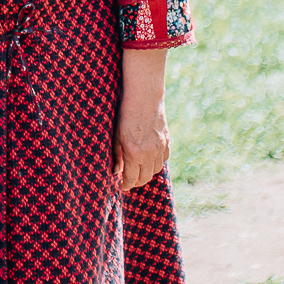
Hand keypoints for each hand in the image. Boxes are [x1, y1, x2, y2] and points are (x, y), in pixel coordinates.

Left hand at [114, 47, 170, 191]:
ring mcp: (160, 148)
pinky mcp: (167, 141)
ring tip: (138, 171)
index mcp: (134, 153)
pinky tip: (149, 161)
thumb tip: (116, 171)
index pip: (132, 178)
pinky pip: (163, 159)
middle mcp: (149, 154)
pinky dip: (156, 163)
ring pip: (155, 170)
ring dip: (147, 173)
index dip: (126, 184)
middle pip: (145, 178)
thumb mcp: (116, 136)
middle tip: (129, 181)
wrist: (144, 97)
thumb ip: (117, 156)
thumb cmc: (125, 115)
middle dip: (136, 182)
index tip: (122, 186)